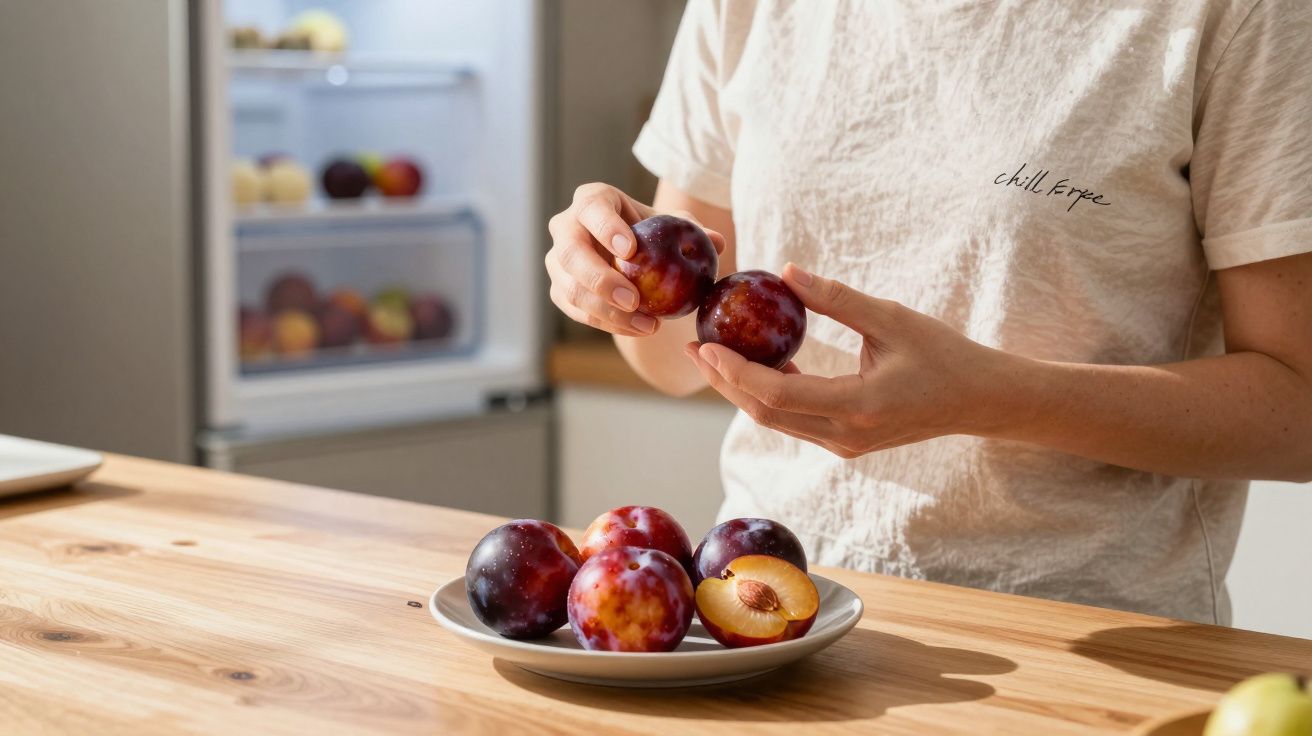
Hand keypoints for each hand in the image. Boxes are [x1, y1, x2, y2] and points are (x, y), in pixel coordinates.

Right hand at [546, 183, 724, 336]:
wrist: (632, 256)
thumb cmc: (653, 233)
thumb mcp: (671, 226)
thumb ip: (692, 230)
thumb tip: (717, 243)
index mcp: (592, 200)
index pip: (591, 208)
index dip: (606, 228)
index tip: (631, 250)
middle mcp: (566, 226)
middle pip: (570, 252)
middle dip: (600, 279)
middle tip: (634, 299)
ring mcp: (558, 260)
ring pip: (569, 288)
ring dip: (606, 311)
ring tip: (646, 324)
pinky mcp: (560, 289)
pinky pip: (576, 311)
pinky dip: (607, 324)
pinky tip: (638, 328)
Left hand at [684, 263, 1012, 458]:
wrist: (980, 400)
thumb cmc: (944, 355)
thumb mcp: (892, 319)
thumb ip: (837, 299)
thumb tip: (786, 272)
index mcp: (858, 407)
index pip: (779, 394)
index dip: (735, 372)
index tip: (705, 345)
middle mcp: (846, 435)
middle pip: (766, 413)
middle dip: (724, 382)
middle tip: (694, 348)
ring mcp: (845, 444)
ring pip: (776, 421)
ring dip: (741, 390)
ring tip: (712, 355)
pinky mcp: (846, 442)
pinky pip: (795, 420)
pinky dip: (769, 394)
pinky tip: (756, 363)